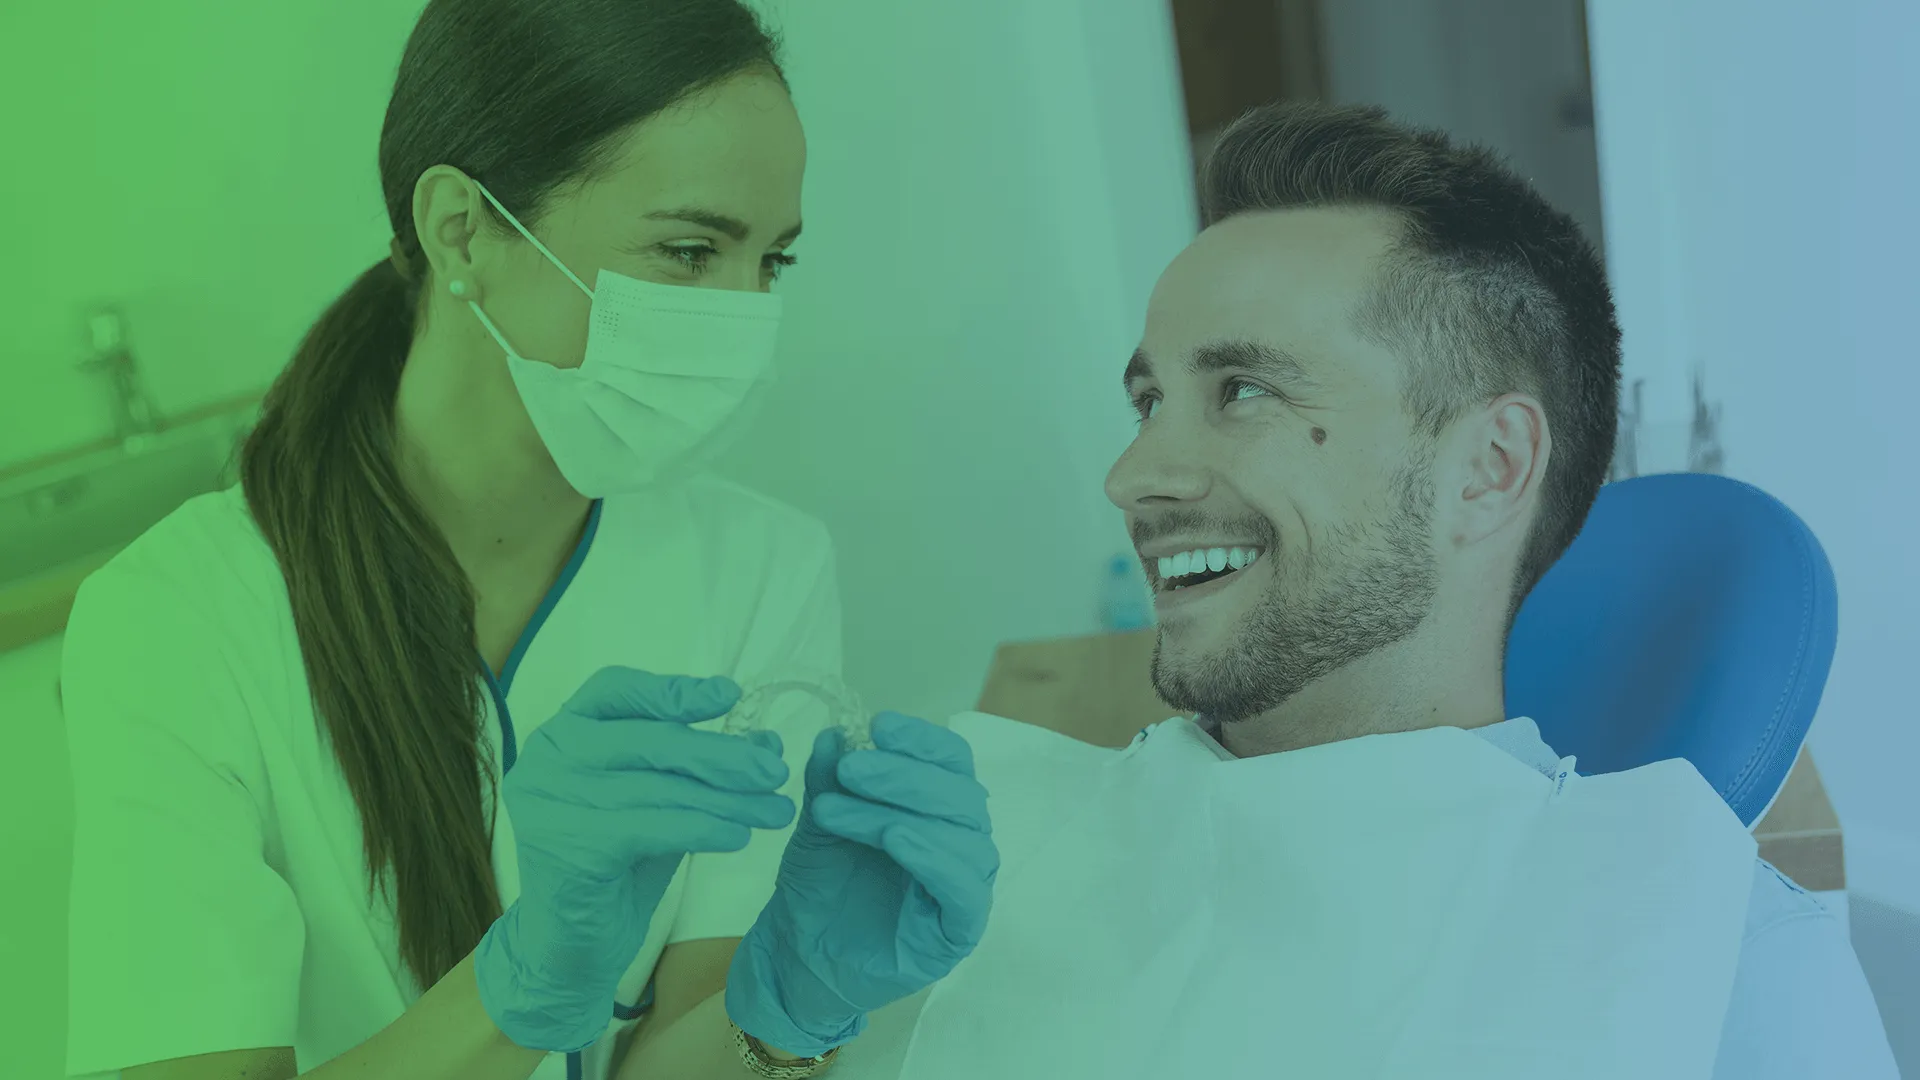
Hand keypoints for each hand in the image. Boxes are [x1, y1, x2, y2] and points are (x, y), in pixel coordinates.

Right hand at [474, 667, 795, 1052]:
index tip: (731, 694)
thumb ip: (700, 767)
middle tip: (775, 772)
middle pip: (648, 739)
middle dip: (721, 755)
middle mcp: (546, 758)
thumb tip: (766, 739)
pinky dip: (702, 828)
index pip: (615, 689)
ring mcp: (550, 802)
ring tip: (776, 811)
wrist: (572, 947)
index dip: (674, 689)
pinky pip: (651, 827)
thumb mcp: (662, 803)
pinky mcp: (567, 847)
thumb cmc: (618, 866)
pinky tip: (739, 836)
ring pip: (659, 787)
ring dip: (728, 799)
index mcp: (562, 732)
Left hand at [725, 712, 998, 1056]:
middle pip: (959, 794)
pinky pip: (964, 890)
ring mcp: (964, 888)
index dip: (922, 740)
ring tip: (839, 810)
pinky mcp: (958, 931)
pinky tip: (896, 839)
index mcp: (937, 810)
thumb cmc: (818, 887)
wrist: (798, 958)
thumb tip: (837, 732)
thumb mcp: (819, 823)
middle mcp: (961, 843)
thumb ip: (831, 780)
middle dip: (903, 773)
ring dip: (902, 810)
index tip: (877, 725)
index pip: (952, 763)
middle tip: (851, 768)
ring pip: (961, 835)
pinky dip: (934, 858)